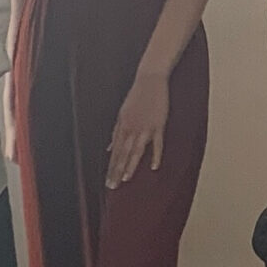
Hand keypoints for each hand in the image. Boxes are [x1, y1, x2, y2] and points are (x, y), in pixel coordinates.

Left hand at [107, 70, 170, 187]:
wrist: (149, 80)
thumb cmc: (136, 96)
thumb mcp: (122, 114)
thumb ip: (116, 132)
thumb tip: (109, 148)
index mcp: (122, 127)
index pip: (115, 152)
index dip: (111, 167)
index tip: (108, 181)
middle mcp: (131, 129)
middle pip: (122, 154)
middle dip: (116, 171)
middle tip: (112, 186)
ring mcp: (144, 127)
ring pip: (136, 150)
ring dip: (130, 165)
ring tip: (125, 179)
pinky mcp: (158, 125)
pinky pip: (157, 143)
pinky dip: (155, 155)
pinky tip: (153, 167)